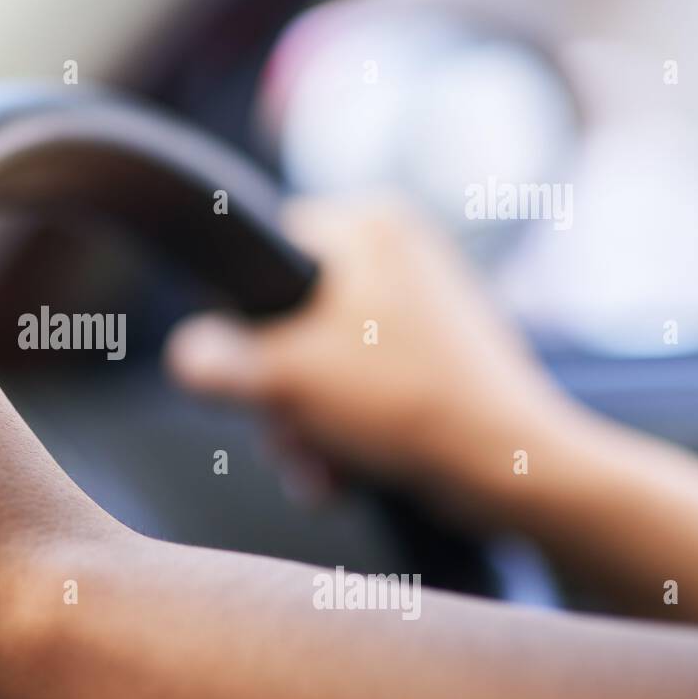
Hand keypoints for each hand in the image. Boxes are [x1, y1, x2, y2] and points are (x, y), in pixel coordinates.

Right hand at [164, 195, 574, 499]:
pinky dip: (344, 430)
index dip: (242, 325)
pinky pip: (361, 386)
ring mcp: (420, 305)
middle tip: (287, 438)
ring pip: (320, 363)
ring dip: (306, 426)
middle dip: (279, 397)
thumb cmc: (406, 406)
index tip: (251, 376)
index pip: (262, 258)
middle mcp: (398, 250)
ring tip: (319, 467)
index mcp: (368, 224)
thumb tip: (185, 355)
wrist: (512, 470)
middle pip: (287, 323)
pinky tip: (342, 475)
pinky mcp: (435, 356)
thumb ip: (218, 362)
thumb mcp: (286, 379)